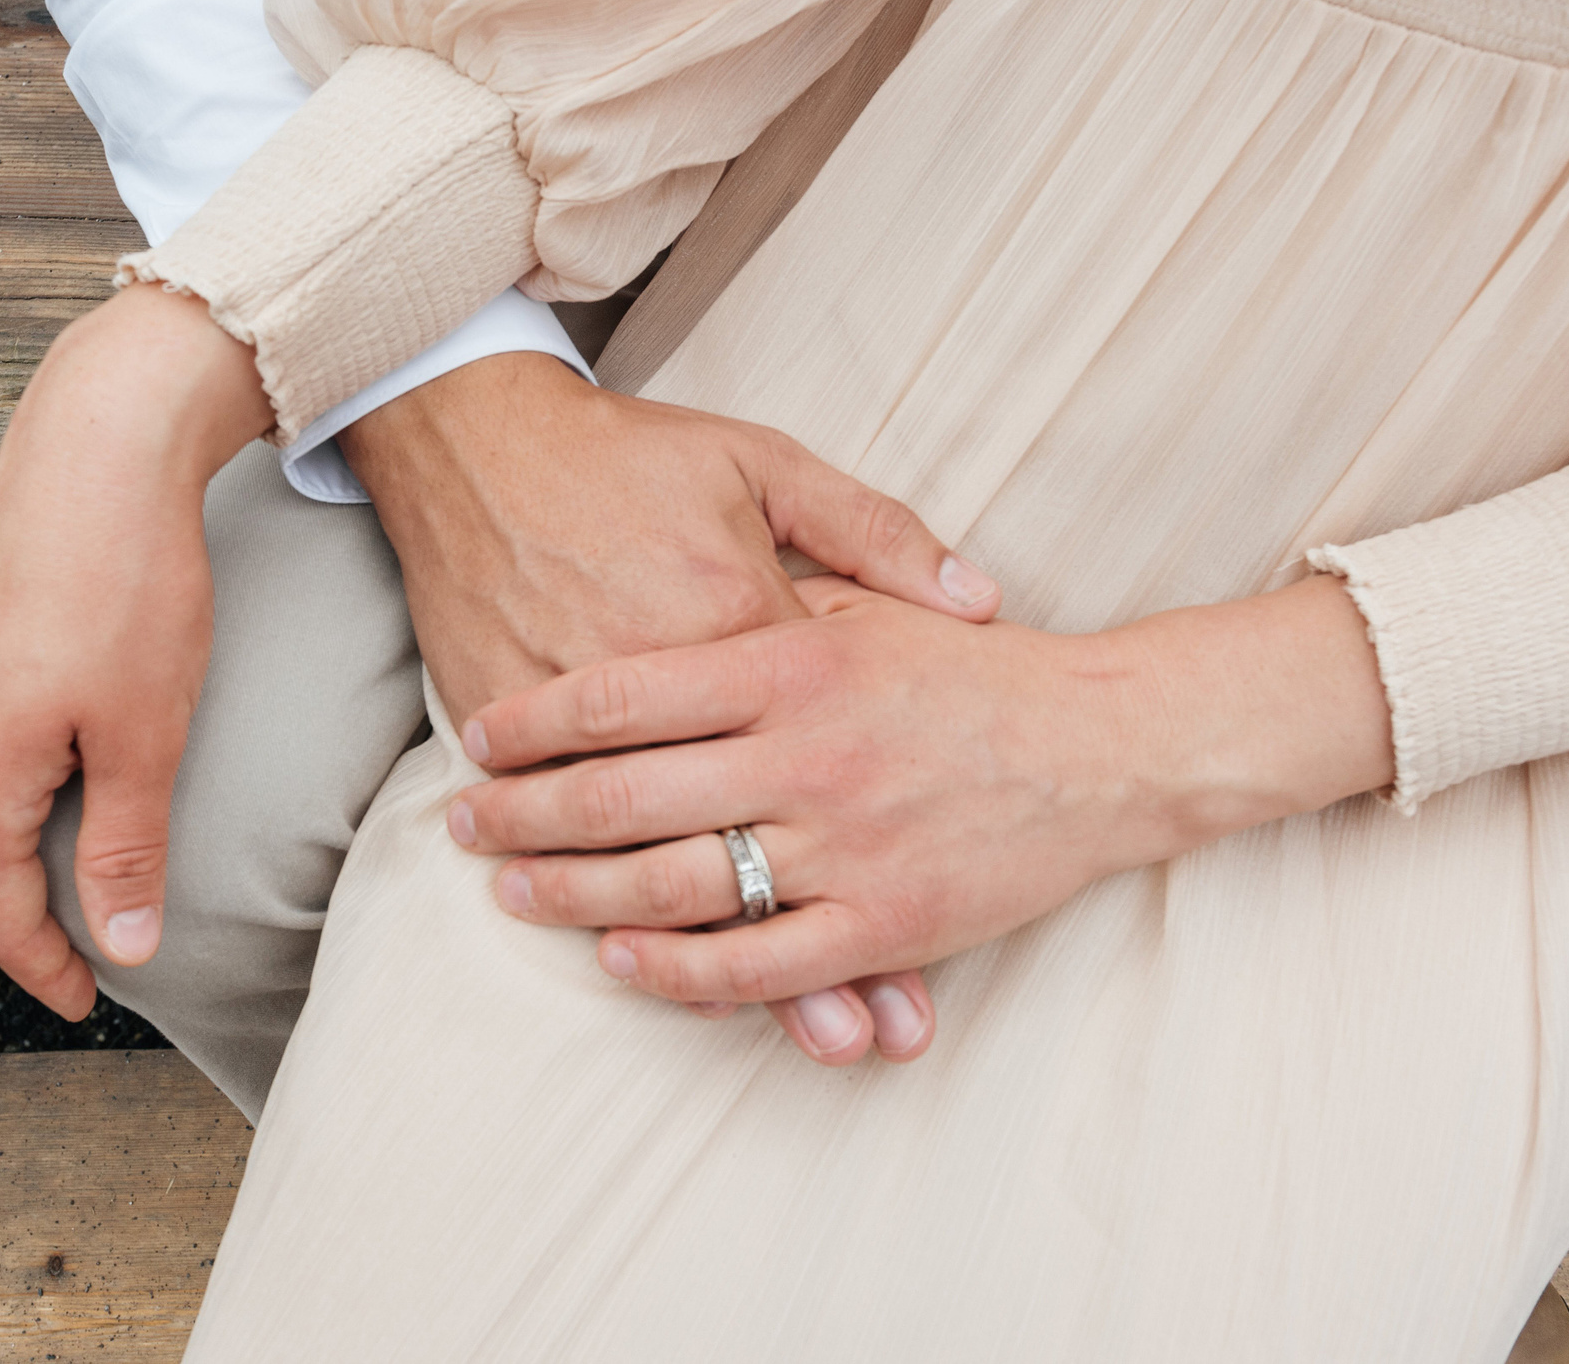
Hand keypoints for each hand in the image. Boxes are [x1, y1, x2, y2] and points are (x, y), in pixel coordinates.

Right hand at [0, 285, 270, 1018]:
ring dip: (0, 871)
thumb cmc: (126, 589)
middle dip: (11, 931)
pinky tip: (48, 799)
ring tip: (64, 895)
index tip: (88, 1003)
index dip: (46, 968)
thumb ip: (129, 848)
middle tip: (73, 965)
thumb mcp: (144, 736)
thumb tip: (123, 945)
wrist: (94, 448)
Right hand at [340, 354, 1002, 1062]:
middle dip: (807, 955)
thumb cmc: (631, 453)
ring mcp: (589, 717)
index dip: (876, 857)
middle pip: (750, 841)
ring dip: (716, 956)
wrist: (477, 438)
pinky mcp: (516, 725)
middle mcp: (677, 685)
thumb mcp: (766, 462)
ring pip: (655, 859)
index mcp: (747, 622)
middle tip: (851, 1037)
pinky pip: (572, 833)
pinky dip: (600, 896)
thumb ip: (876, 534)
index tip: (921, 937)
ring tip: (789, 1037)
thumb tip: (980, 600)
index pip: (827, 759)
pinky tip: (636, 956)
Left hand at [450, 574, 1394, 1046]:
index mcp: (795, 661)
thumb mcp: (864, 600)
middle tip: (465, 824)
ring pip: (673, 884)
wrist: (1103, 743)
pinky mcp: (883, 924)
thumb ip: (768, 604)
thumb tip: (670, 602)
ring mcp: (844, 846)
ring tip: (514, 891)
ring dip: (575, 894)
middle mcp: (808, 754)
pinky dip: (674, 968)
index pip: (626, 695)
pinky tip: (621, 957)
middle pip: (626, 795)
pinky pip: (754, 963)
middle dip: (527, 814)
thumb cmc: (972, 669)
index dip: (539, 721)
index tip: (484, 736)